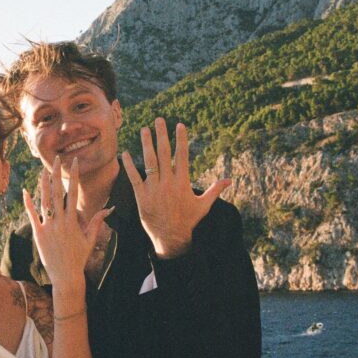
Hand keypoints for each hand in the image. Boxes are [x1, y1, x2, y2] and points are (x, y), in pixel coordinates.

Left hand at [23, 156, 111, 286]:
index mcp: (73, 220)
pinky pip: (32, 215)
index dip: (73, 176)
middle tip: (56, 159)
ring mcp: (48, 227)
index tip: (74, 162)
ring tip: (42, 170)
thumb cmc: (79, 257)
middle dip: (57, 174)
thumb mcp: (90, 239)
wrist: (66, 275)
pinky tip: (25, 191)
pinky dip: (28, 203)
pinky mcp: (38, 234)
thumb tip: (108, 209)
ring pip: (44, 201)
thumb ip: (97, 221)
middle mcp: (60, 221)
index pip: (73, 193)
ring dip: (43, 184)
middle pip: (57, 192)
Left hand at [122, 118, 230, 258]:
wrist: (171, 238)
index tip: (179, 125)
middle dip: (162, 135)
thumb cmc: (188, 221)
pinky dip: (130, 166)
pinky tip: (126, 153)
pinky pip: (134, 179)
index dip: (181, 140)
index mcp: (182, 182)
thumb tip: (230, 180)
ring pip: (149, 163)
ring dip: (146, 145)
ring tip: (144, 129)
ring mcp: (154, 189)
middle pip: (164, 154)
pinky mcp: (142, 197)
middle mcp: (168, 183)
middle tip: (159, 120)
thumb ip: (215, 190)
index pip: (182, 156)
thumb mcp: (203, 205)